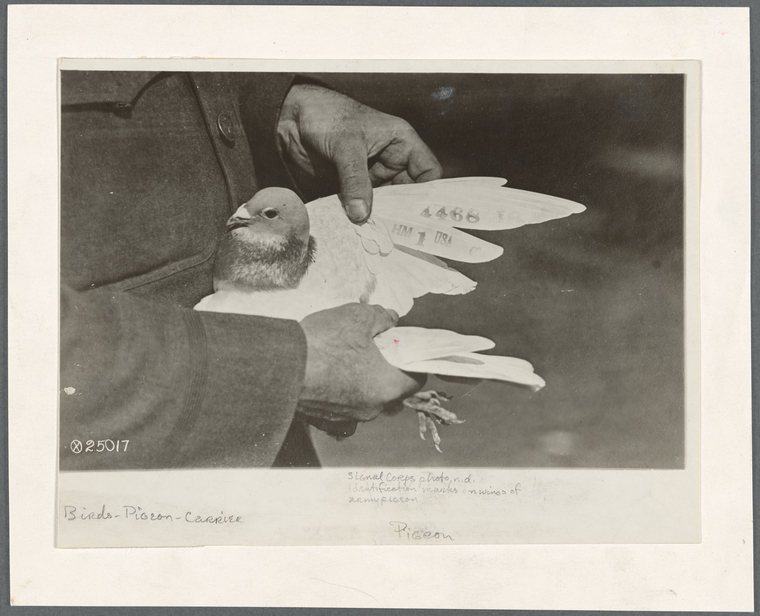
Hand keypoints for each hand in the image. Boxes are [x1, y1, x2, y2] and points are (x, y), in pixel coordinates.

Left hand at [278, 84, 442, 223]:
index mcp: (401, 144)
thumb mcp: (346, 145)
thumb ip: (354, 180)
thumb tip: (361, 215)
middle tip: (398, 237)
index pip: (428, 173)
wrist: (288, 117)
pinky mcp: (349, 190)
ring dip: (379, 221)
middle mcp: (389, 163)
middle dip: (403, 215)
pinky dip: (359, 221)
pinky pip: (360, 209)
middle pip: (407, 196)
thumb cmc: (325, 115)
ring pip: (384, 206)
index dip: (430, 195)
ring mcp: (370, 178)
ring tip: (378, 239)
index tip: (423, 219)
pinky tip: (357, 234)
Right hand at [298, 303, 423, 435]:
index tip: (403, 347)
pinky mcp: (326, 417)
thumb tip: (391, 318)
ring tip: (347, 353)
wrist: (279, 368)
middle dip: (385, 366)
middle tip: (373, 344)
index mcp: (388, 387)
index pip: (416, 379)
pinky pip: (343, 400)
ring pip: (366, 394)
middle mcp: (372, 408)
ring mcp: (348, 415)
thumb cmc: (323, 344)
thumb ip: (381, 317)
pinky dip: (342, 385)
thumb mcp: (358, 317)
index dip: (413, 360)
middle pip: (390, 387)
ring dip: (362, 376)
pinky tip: (329, 366)